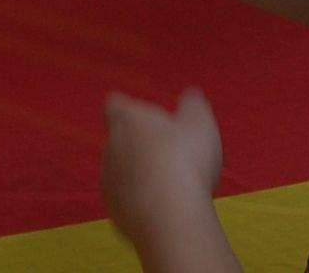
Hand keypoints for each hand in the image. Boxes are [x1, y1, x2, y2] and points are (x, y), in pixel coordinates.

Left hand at [102, 88, 225, 252]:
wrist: (169, 214)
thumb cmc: (186, 161)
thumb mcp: (199, 124)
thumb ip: (193, 105)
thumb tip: (191, 94)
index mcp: (127, 120)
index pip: (115, 105)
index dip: (128, 109)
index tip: (145, 117)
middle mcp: (110, 147)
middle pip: (120, 140)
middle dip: (140, 146)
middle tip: (170, 155)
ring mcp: (108, 180)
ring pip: (121, 173)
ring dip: (139, 176)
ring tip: (170, 185)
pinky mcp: (113, 210)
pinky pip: (125, 202)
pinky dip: (140, 203)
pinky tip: (163, 208)